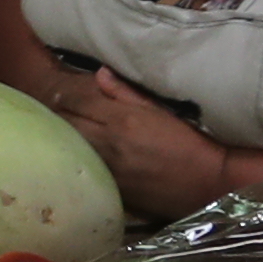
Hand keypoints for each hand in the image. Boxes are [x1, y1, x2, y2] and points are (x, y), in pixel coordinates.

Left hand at [59, 65, 242, 218]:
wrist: (208, 182)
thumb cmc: (189, 142)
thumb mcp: (161, 110)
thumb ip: (126, 93)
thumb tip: (99, 73)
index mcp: (121, 119)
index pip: (77, 101)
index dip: (65, 96)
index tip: (60, 92)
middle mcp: (109, 143)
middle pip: (66, 124)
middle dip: (57, 115)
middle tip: (54, 111)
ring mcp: (107, 167)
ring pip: (70, 148)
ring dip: (63, 137)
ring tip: (59, 130)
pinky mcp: (110, 188)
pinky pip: (82, 169)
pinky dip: (74, 159)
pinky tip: (73, 156)